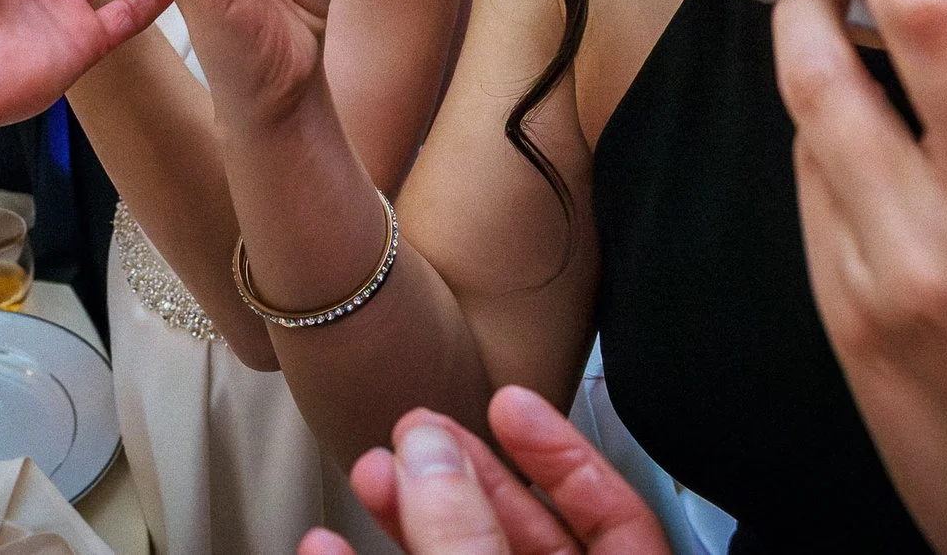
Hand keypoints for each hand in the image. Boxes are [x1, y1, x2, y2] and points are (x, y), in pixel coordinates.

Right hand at [300, 389, 670, 554]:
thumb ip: (467, 536)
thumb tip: (430, 451)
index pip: (619, 519)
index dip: (563, 453)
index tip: (508, 405)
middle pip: (525, 536)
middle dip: (465, 474)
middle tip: (417, 428)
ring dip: (410, 514)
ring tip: (370, 470)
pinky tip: (327, 546)